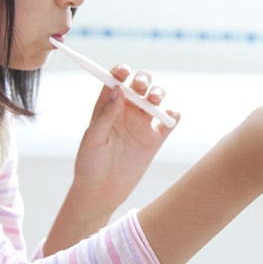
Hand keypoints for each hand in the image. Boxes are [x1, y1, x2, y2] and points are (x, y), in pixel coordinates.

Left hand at [44, 65, 178, 254]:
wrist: (101, 192)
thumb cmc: (89, 164)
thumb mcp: (92, 138)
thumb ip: (105, 114)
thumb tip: (117, 89)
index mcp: (107, 107)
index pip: (115, 81)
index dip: (121, 71)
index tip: (124, 72)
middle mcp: (126, 111)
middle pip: (139, 85)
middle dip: (143, 79)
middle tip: (141, 86)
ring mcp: (141, 125)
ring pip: (155, 99)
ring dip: (158, 92)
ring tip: (155, 99)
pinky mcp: (154, 140)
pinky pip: (168, 122)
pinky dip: (173, 115)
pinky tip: (170, 117)